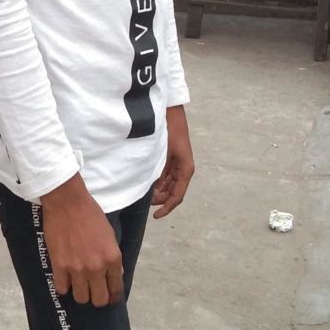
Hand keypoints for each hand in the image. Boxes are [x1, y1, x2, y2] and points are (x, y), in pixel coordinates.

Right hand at [41, 173, 122, 306]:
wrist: (67, 201)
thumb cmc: (90, 212)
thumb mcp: (109, 233)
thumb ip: (113, 256)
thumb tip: (116, 273)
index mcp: (112, 258)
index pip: (116, 289)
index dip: (112, 295)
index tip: (108, 295)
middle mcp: (97, 267)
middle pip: (99, 300)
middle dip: (97, 297)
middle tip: (92, 289)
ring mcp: (77, 268)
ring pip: (81, 298)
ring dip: (80, 292)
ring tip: (78, 282)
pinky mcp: (59, 266)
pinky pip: (62, 289)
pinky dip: (63, 285)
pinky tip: (64, 276)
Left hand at [152, 105, 194, 219]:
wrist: (170, 114)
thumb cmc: (170, 132)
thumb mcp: (164, 155)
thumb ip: (160, 173)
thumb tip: (153, 191)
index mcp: (186, 171)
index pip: (176, 197)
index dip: (167, 208)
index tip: (155, 216)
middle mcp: (183, 170)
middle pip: (171, 193)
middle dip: (159, 199)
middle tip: (144, 199)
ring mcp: (178, 165)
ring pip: (168, 185)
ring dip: (157, 191)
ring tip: (144, 192)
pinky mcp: (171, 160)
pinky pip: (165, 176)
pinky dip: (157, 182)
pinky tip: (146, 182)